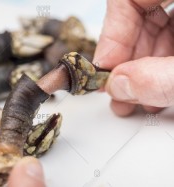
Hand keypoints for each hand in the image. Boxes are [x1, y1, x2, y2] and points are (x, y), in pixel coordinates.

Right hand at [94, 0, 173, 115]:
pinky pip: (167, 34)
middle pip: (138, 15)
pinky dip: (158, 62)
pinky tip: (155, 85)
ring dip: (140, 65)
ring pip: (152, 27)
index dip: (110, 35)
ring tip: (137, 96)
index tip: (104, 68)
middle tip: (119, 89)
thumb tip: (121, 85)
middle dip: (125, 58)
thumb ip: (164, 77)